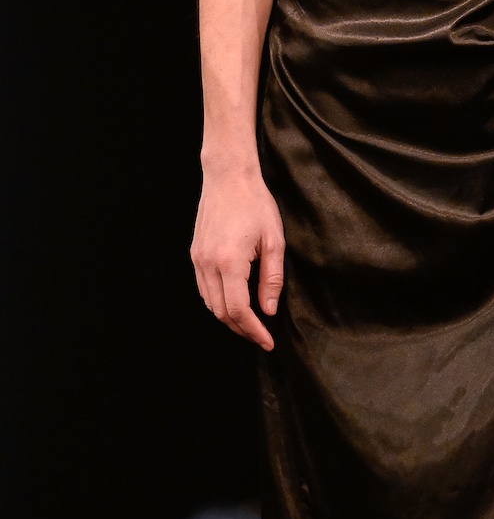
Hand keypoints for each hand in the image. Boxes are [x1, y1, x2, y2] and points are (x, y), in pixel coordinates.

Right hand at [191, 167, 284, 350]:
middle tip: (261, 335)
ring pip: (209, 303)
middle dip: (242, 329)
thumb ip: (272, 278)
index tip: (268, 341)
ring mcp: (198, 259)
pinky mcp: (195, 254)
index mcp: (229, 262)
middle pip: (221, 312)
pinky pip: (203, 288)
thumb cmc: (255, 203)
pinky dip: (217, 301)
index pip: (238, 310)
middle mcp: (208, 264)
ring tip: (250, 322)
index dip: (253, 331)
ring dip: (229, 318)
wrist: (228, 177)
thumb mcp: (274, 240)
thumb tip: (268, 309)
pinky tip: (233, 301)